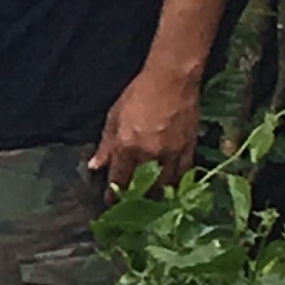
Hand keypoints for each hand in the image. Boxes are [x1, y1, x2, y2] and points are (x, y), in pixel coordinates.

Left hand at [91, 64, 201, 190]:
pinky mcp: (189, 148)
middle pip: (143, 186)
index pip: (119, 179)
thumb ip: (105, 145)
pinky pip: (184, 172)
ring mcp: (172, 153)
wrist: (172, 80)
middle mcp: (149, 155)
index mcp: (127, 147)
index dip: (114, 194)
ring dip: (157, 193)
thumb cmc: (138, 94)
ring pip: (165, 184)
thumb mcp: (114, 117)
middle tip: (132, 203)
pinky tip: (173, 186)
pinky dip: (177, 181)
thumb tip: (95, 166)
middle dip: (136, 197)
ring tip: (152, 199)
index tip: (110, 202)